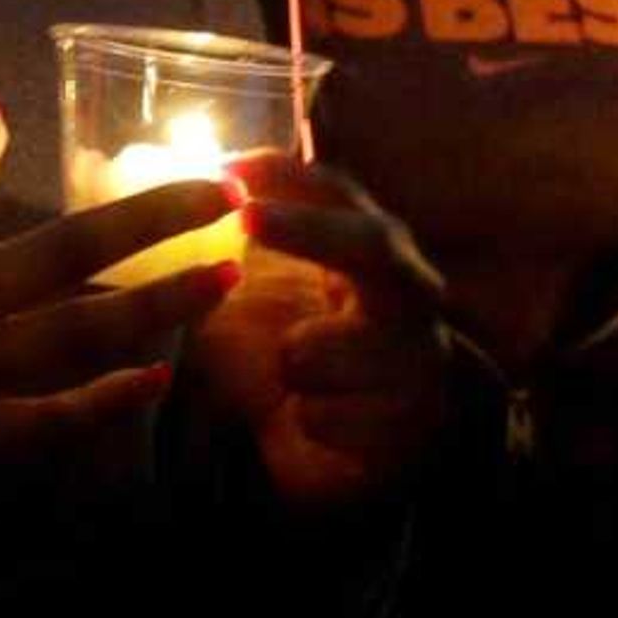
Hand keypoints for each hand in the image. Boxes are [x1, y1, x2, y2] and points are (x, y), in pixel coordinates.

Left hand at [192, 153, 454, 509]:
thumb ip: (239, 241)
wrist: (343, 450)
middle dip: (310, 229)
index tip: (229, 167)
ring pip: (336, 345)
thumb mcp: (260, 293)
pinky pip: (332, 415)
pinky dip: (307, 419)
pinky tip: (316, 419)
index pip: (340, 193)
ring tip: (294, 373)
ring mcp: (421, 356)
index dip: (288, 174)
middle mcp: (408, 292)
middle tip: (247, 218)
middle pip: (374, 244)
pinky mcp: (414, 422)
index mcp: (370, 250)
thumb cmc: (298, 355)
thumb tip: (196, 174)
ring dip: (293, 361)